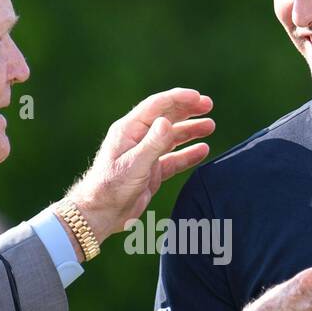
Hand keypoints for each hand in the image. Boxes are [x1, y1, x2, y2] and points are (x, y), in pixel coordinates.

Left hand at [63, 87, 214, 245]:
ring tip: (210, 126)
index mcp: (129, 130)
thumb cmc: (112, 186)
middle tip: (208, 105)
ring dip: (190, 130)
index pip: (157, 106)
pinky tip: (203, 150)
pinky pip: (173, 159)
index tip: (198, 97)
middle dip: (187, 110)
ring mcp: (145, 155)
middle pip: (166, 117)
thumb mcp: (135, 163)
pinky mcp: (151, 172)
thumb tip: (167, 121)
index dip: (178, 98)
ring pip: (171, 137)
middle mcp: (137, 139)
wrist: (101, 213)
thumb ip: (153, 143)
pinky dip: (188, 153)